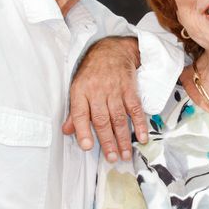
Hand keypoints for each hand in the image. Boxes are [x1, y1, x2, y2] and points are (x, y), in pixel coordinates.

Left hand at [62, 36, 148, 161]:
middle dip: (107, 141)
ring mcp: (115, 90)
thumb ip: (74, 111)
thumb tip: (67, 131)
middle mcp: (98, 91)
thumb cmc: (92, 72)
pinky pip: (135, 108)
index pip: (80, 113)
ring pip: (119, 117)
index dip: (83, 131)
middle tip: (112, 158)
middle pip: (102, 119)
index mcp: (81, 91)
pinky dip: (139, 124)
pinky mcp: (129, 89)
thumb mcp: (78, 87)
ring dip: (122, 138)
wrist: (112, 50)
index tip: (87, 147)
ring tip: (125, 154)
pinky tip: (141, 137)